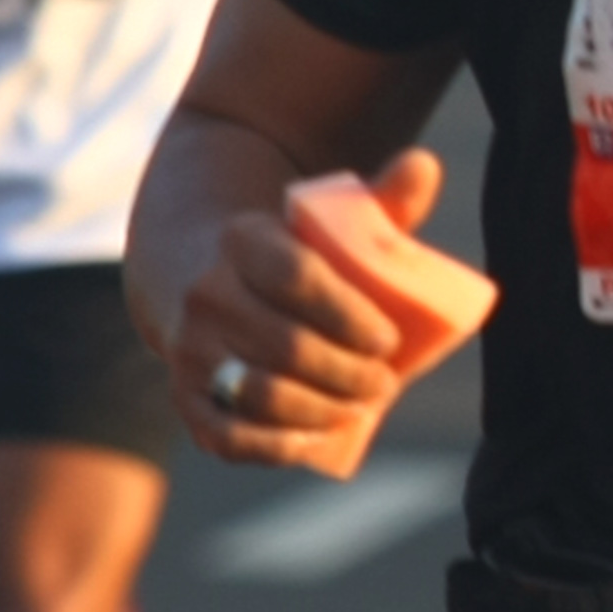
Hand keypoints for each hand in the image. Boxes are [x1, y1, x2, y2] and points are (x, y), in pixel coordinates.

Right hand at [166, 147, 441, 464]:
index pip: (299, 278)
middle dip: (349, 374)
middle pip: (288, 345)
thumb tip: (426, 165)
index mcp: (243, 239)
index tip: (388, 339)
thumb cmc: (293, 255)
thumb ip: (383, 198)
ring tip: (360, 405)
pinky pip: (227, 436)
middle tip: (386, 382)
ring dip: (322, 410)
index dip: (351, 316)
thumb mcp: (332, 220)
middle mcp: (204, 293)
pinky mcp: (185, 398)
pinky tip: (316, 437)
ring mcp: (189, 349)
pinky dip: (277, 446)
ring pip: (261, 393)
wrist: (199, 276)